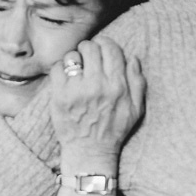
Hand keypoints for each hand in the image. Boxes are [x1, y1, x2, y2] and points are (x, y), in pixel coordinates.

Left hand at [50, 36, 144, 165]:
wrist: (90, 152)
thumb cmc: (114, 130)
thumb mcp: (136, 109)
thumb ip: (138, 82)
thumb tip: (133, 58)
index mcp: (117, 86)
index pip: (111, 49)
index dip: (106, 44)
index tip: (102, 48)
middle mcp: (97, 85)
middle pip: (91, 47)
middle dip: (89, 48)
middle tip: (88, 57)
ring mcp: (77, 90)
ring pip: (73, 56)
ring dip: (75, 59)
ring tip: (77, 68)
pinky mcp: (60, 96)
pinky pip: (57, 68)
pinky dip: (61, 69)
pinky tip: (66, 78)